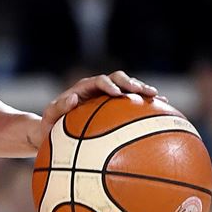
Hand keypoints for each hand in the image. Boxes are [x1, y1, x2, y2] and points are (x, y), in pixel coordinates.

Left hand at [38, 70, 163, 142]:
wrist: (53, 131)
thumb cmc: (49, 126)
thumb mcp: (49, 117)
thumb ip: (58, 107)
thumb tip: (72, 97)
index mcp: (84, 89)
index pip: (99, 81)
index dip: (109, 84)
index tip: (116, 94)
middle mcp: (98, 89)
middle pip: (119, 79)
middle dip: (132, 83)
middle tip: (143, 91)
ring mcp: (108, 97)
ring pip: (128, 89)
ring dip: (143, 91)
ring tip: (158, 97)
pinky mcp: (115, 107)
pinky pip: (132, 103)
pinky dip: (145, 104)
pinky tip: (163, 110)